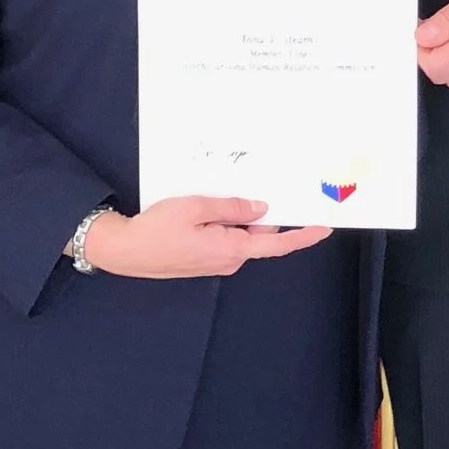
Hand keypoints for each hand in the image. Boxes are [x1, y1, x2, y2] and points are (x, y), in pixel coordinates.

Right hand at [82, 196, 332, 279]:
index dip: (302, 236)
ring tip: (217, 196)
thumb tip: (261, 209)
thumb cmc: (156, 229)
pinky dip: (224, 223)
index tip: (323, 228)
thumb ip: (232, 208)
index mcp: (231, 249)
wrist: (124, 251)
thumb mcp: (195, 208)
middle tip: (258, 186)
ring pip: (240, 235)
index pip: (277, 245)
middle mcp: (228, 260)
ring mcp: (215, 262)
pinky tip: (208, 208)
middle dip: (261, 214)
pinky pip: (224, 238)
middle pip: (258, 236)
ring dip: (237, 217)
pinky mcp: (203, 259)